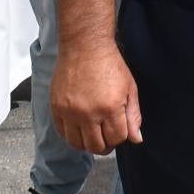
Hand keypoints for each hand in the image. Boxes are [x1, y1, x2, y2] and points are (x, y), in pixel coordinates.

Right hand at [50, 40, 141, 154]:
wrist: (84, 46)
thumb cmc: (109, 64)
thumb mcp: (129, 88)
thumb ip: (134, 116)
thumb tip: (136, 139)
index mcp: (110, 108)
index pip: (117, 138)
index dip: (120, 137)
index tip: (119, 129)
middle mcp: (88, 113)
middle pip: (97, 146)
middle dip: (105, 145)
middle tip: (106, 136)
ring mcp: (70, 111)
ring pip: (78, 144)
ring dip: (87, 143)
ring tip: (92, 134)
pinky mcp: (56, 108)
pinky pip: (62, 133)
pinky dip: (71, 136)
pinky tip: (78, 128)